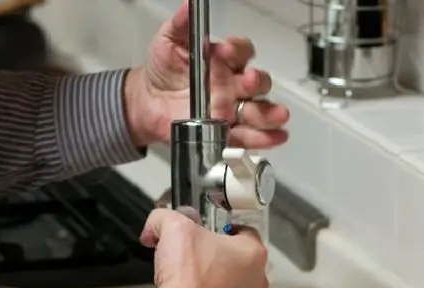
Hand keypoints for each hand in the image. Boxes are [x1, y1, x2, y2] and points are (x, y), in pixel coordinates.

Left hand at [123, 0, 289, 148]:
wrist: (146, 102)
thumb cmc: (162, 70)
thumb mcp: (168, 41)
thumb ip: (181, 23)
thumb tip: (189, 4)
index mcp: (222, 60)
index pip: (241, 51)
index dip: (236, 50)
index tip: (223, 50)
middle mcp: (232, 84)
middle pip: (257, 82)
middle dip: (257, 82)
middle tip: (248, 82)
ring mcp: (232, 108)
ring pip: (258, 110)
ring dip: (270, 113)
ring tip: (277, 115)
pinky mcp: (226, 131)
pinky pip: (248, 135)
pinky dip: (263, 138)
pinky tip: (274, 136)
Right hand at [140, 208, 268, 287]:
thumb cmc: (186, 279)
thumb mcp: (172, 229)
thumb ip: (166, 218)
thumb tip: (156, 225)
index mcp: (252, 254)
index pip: (244, 233)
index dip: (222, 232)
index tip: (205, 237)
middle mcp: (259, 284)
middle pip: (241, 266)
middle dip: (219, 264)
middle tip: (193, 266)